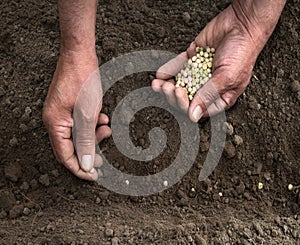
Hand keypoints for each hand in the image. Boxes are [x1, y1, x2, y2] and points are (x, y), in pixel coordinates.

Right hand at [43, 50, 111, 180]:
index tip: (94, 176)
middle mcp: (55, 121)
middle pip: (71, 147)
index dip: (80, 168)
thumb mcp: (87, 114)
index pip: (65, 156)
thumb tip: (86, 164)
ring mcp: (62, 114)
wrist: (80, 55)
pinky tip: (103, 119)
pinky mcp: (70, 108)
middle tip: (104, 156)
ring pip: (79, 136)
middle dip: (90, 151)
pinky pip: (81, 124)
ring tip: (106, 128)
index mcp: (55, 125)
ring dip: (94, 136)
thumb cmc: (82, 81)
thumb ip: (86, 140)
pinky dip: (93, 125)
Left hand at [152, 0, 284, 121]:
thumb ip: (208, 96)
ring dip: (167, 86)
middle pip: (186, 99)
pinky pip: (177, 67)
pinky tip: (159, 75)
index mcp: (220, 96)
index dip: (186, 106)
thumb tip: (193, 116)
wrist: (242, 24)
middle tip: (170, 88)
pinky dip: (167, 71)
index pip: (199, 109)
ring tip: (158, 84)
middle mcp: (208, 87)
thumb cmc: (242, 53)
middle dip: (174, 96)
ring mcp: (198, 73)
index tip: (180, 95)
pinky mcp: (191, 59)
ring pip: (179, 84)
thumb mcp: (226, 78)